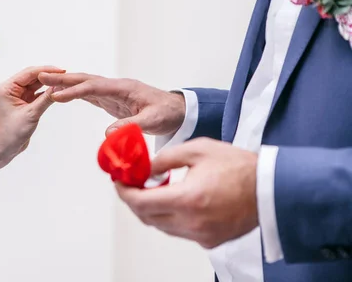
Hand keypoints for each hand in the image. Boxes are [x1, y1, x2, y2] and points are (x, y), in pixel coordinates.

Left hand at [0, 66, 64, 161]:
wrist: (5, 148)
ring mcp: (17, 95)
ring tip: (63, 81)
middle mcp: (11, 89)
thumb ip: (46, 99)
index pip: (29, 73)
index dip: (46, 70)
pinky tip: (57, 91)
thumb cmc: (12, 132)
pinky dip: (46, 92)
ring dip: (48, 83)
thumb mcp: (31, 114)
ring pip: (35, 84)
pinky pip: (37, 93)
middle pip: (32, 77)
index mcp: (7, 87)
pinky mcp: (24, 102)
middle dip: (48, 76)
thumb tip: (60, 86)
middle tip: (65, 75)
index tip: (61, 71)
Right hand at [38, 73, 184, 135]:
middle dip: (63, 79)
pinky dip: (74, 92)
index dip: (74, 91)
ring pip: (85, 85)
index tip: (56, 95)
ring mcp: (112, 92)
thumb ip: (132, 126)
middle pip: (85, 80)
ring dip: (65, 84)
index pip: (94, 87)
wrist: (177, 110)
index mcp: (124, 88)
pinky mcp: (112, 100)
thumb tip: (108, 134)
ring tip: (44, 82)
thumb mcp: (153, 121)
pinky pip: (89, 93)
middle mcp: (115, 86)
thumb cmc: (168, 113)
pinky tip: (62, 94)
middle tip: (41, 75)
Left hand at [116, 138, 257, 248]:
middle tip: (131, 184)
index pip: (141, 203)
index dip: (124, 192)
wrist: (272, 188)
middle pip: (147, 218)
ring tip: (153, 188)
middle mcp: (192, 223)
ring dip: (152, 209)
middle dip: (134, 200)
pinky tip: (174, 199)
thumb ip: (165, 159)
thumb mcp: (197, 149)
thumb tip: (144, 168)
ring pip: (162, 227)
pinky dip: (170, 217)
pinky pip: (179, 231)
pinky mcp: (211, 241)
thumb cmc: (240, 166)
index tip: (119, 182)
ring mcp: (202, 235)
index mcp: (187, 199)